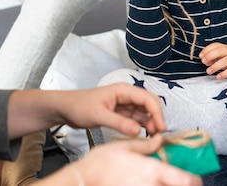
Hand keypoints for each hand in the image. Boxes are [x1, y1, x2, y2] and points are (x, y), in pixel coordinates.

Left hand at [8, 83, 165, 138]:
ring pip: (143, 113)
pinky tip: (143, 134)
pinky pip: (135, 119)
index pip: (147, 98)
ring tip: (152, 137)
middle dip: (156, 117)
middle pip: (149, 104)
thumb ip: (119, 123)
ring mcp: (124, 104)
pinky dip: (141, 126)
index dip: (157, 112)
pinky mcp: (120, 113)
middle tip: (158, 134)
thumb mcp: (99, 115)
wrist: (65, 108)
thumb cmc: (79, 106)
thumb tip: (138, 131)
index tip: (161, 127)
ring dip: (149, 123)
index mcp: (123, 90)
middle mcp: (127, 96)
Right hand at [40, 135, 201, 185]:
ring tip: (165, 180)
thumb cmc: (100, 163)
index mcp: (152, 171)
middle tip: (185, 180)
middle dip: (183, 184)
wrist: (81, 180)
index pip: (184, 180)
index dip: (193, 180)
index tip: (196, 178)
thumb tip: (158, 141)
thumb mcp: (124, 147)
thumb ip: (146, 146)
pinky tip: (148, 183)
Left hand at [199, 42, 226, 78]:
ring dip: (215, 66)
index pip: (215, 45)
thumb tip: (205, 61)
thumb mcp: (221, 56)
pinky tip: (218, 76)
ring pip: (225, 61)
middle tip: (204, 62)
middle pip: (220, 51)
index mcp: (224, 47)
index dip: (207, 50)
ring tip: (208, 71)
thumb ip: (212, 57)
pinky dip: (224, 74)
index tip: (201, 56)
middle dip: (210, 56)